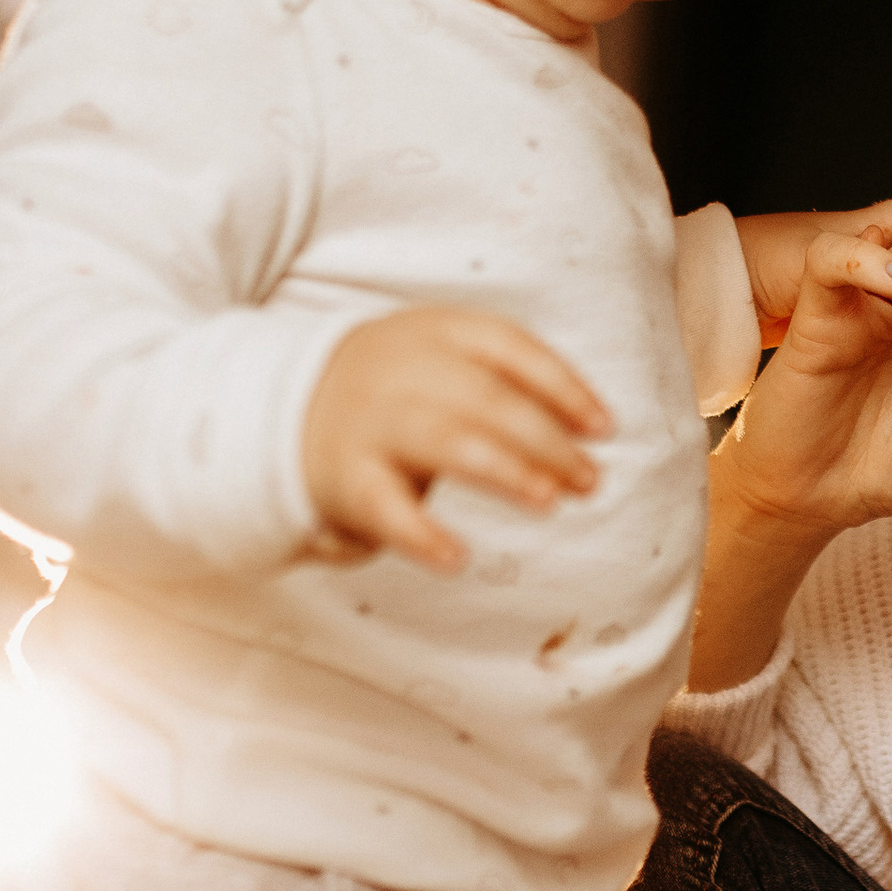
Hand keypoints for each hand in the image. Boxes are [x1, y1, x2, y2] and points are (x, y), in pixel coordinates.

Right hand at [303, 307, 612, 573]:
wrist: (287, 408)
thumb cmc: (401, 392)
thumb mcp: (449, 363)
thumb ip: (513, 386)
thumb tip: (594, 427)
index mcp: (438, 332)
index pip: (509, 347)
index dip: (562, 386)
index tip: (604, 427)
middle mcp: (404, 371)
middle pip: (485, 397)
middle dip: (545, 438)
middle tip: (589, 480)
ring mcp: (373, 422)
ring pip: (446, 441)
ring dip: (505, 470)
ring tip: (549, 500)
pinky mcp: (347, 477)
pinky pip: (385, 506)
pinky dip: (420, 534)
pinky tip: (456, 558)